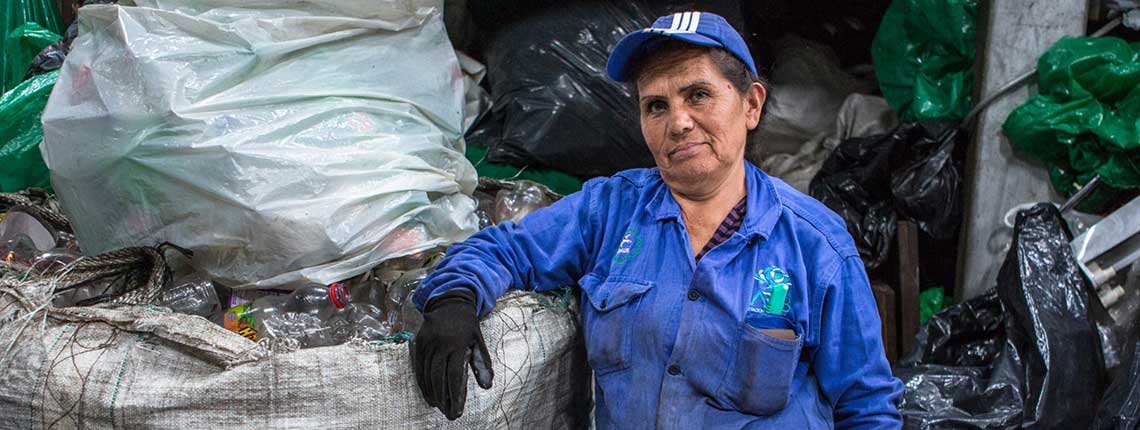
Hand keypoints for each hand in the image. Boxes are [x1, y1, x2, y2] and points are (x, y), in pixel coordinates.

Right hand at [409, 289, 493, 419]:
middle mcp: (440, 343)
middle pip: (438, 376)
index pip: (454, 374)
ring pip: (426, 373)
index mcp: (458, 343)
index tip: (456, 409)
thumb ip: (482, 363)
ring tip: (437, 406)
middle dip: (442, 397)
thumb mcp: (478, 340)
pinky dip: (422, 381)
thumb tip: (487, 386)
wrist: (450, 302)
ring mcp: (427, 342)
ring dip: (431, 392)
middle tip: (447, 412)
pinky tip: (427, 393)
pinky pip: (418, 366)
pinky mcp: (418, 342)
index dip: (454, 394)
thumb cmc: (468, 325)